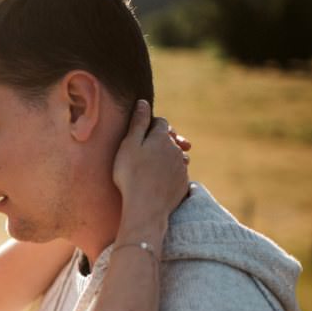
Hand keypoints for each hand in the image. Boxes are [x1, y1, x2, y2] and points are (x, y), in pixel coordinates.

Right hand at [111, 100, 188, 238]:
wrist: (146, 208)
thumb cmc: (131, 175)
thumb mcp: (128, 146)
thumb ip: (138, 123)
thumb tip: (143, 102)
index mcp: (162, 137)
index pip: (160, 122)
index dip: (150, 124)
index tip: (140, 130)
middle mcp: (176, 149)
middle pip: (169, 138)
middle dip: (161, 139)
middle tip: (146, 148)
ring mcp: (181, 167)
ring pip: (175, 155)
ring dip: (167, 156)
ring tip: (153, 164)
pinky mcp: (183, 183)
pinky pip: (178, 172)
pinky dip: (170, 172)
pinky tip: (158, 180)